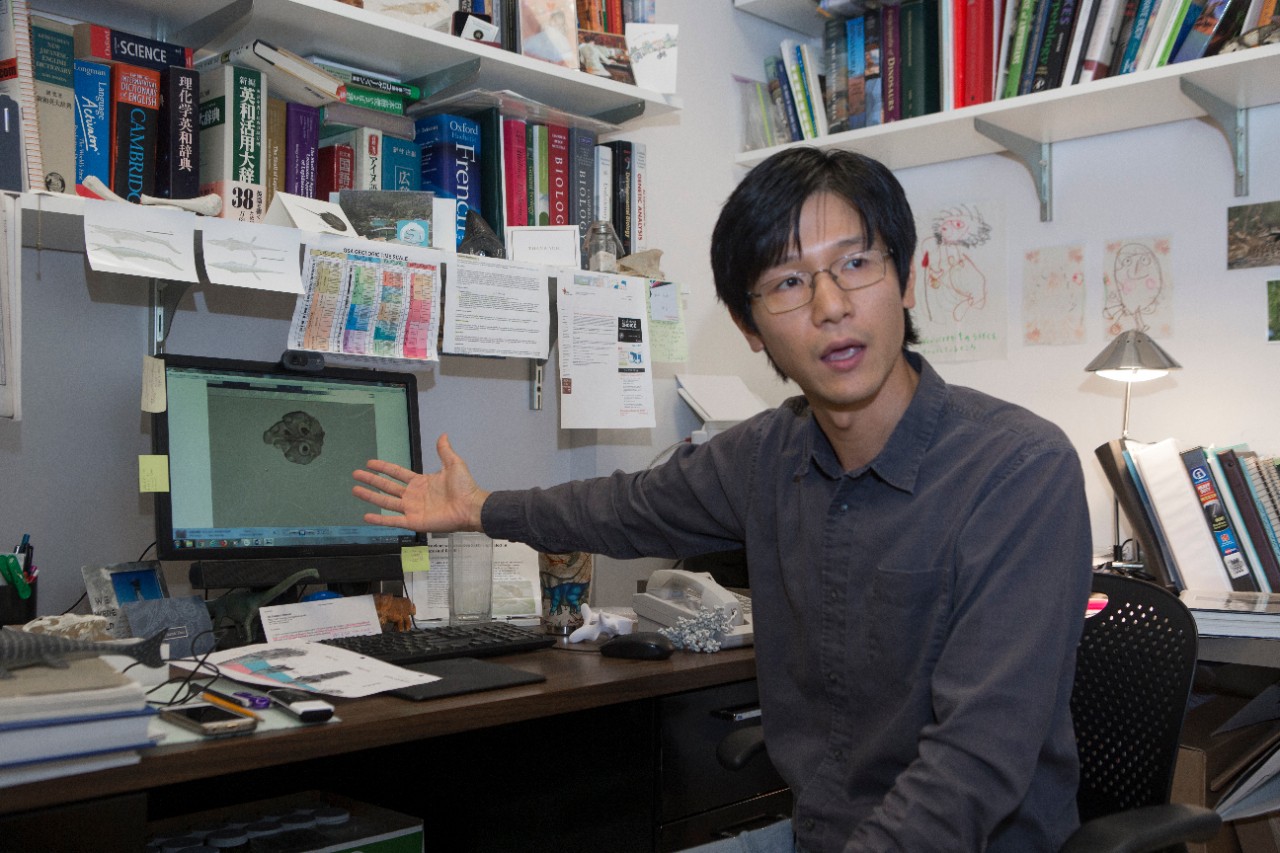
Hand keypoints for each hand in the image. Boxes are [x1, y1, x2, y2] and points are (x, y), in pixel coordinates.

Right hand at [352, 434, 489, 532]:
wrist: (471, 506)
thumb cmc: (464, 487)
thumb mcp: (453, 464)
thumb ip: (444, 451)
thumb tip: (443, 435)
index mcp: (420, 482)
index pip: (397, 473)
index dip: (383, 468)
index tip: (369, 463)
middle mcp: (413, 495)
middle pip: (387, 486)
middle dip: (371, 480)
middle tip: (355, 474)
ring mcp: (411, 509)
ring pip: (386, 501)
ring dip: (370, 496)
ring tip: (355, 490)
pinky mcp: (413, 521)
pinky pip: (393, 520)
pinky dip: (379, 519)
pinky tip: (366, 516)